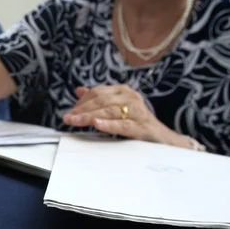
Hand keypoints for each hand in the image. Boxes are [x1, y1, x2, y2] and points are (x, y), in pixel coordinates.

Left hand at [63, 85, 187, 145]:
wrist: (162, 138)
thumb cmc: (136, 122)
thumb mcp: (116, 108)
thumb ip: (98, 99)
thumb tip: (79, 90)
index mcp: (122, 91)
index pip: (97, 93)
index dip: (81, 102)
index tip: (69, 112)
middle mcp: (130, 97)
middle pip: (101, 101)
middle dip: (81, 110)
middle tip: (67, 118)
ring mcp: (137, 111)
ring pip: (109, 111)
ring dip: (89, 117)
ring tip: (76, 121)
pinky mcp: (142, 126)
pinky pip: (123, 125)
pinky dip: (109, 124)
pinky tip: (96, 124)